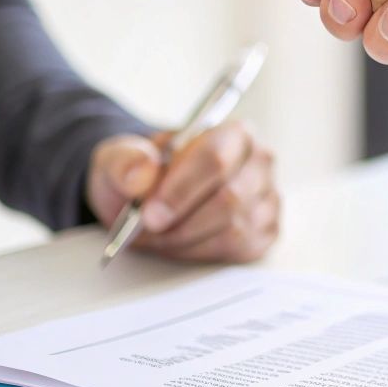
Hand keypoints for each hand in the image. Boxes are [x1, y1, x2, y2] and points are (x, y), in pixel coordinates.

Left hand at [84, 122, 278, 262]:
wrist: (150, 196)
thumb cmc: (143, 173)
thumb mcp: (119, 158)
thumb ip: (125, 161)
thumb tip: (141, 174)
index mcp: (233, 133)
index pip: (216, 159)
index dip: (181, 190)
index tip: (149, 214)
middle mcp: (260, 162)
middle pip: (230, 199)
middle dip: (181, 223)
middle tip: (147, 230)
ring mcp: (268, 198)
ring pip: (233, 230)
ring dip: (187, 240)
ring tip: (157, 236)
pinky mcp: (266, 230)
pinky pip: (237, 250)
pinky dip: (200, 253)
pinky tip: (179, 243)